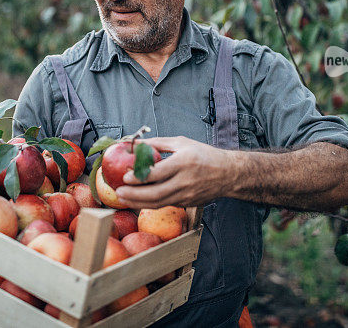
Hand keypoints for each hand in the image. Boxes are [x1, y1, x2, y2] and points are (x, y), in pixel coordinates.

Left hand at [114, 136, 233, 208]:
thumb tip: (136, 143)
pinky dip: (149, 204)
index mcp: (183, 163)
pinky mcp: (186, 203)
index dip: (139, 177)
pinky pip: (165, 205)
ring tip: (122, 198)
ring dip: (138, 202)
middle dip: (134, 194)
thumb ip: (158, 143)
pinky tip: (137, 200)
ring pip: (158, 203)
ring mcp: (186, 195)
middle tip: (118, 191)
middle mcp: (185, 181)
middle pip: (155, 193)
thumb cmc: (204, 155)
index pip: (157, 173)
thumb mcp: (182, 143)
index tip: (125, 176)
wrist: (229, 174)